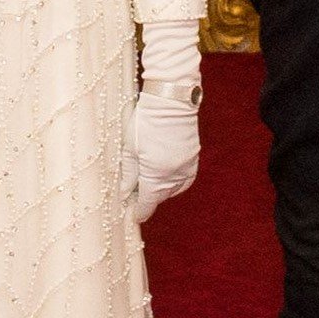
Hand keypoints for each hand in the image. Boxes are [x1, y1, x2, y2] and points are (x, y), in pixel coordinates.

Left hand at [123, 91, 199, 223]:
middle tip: (134, 193)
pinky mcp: (194, 157)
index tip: (133, 217)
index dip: (139, 212)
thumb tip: (125, 194)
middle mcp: (174, 175)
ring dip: (161, 190)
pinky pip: (185, 179)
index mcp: (156, 175)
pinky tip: (166, 174)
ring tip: (148, 181)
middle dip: (148, 198)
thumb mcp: (129, 149)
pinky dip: (175, 182)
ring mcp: (187, 167)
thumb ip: (128, 175)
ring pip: (173, 189)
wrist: (171, 100)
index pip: (147, 203)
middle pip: (160, 197)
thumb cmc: (145, 121)